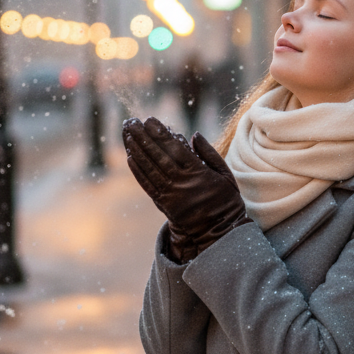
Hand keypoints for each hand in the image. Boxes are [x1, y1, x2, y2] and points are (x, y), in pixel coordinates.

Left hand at [122, 117, 249, 259]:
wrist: (218, 233)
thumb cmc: (225, 201)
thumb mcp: (226, 175)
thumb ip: (210, 154)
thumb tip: (194, 134)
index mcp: (198, 173)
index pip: (175, 149)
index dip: (160, 134)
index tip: (150, 120)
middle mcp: (181, 183)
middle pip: (158, 156)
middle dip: (143, 137)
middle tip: (132, 122)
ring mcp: (171, 195)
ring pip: (149, 169)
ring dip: (136, 150)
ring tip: (127, 134)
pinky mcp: (164, 205)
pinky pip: (147, 185)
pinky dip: (138, 171)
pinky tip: (130, 157)